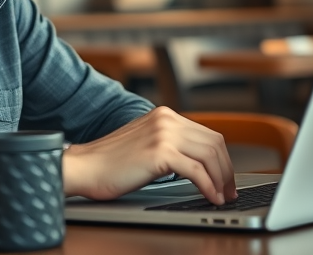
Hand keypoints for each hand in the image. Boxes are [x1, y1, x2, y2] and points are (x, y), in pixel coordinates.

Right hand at [62, 106, 236, 204]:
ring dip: (221, 179)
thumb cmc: (109, 162)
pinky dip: (209, 186)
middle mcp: (166, 119)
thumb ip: (168, 143)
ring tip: (222, 196)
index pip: (207, 133)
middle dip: (226, 169)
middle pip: (214, 143)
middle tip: (229, 190)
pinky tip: (211, 197)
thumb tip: (197, 162)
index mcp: (164, 115)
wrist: (83, 167)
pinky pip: (196, 171)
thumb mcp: (144, 143)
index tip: (225, 177)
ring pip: (209, 156)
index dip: (222, 158)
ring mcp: (163, 134)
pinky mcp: (160, 153)